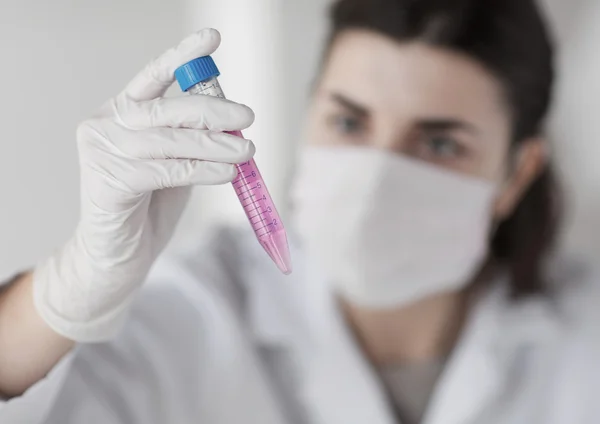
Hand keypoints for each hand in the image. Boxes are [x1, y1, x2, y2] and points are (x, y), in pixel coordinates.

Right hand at [33, 28, 254, 341]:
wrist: (122, 253)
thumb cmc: (151, 203)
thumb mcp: (177, 158)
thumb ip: (195, 135)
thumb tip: (233, 115)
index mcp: (121, 110)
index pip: (153, 76)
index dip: (183, 57)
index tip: (212, 39)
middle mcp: (105, 123)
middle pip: (167, 108)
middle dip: (214, 112)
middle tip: (248, 119)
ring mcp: (101, 152)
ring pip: (171, 141)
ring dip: (216, 147)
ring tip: (246, 153)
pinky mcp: (106, 181)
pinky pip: (167, 170)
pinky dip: (203, 171)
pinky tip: (227, 174)